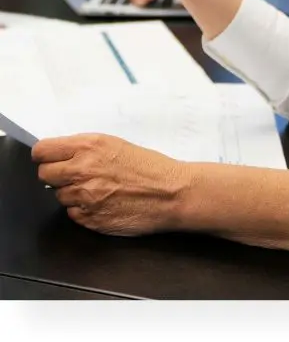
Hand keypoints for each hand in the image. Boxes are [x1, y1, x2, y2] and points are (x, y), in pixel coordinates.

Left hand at [33, 133, 186, 236]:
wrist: (171, 193)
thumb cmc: (150, 166)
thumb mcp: (116, 144)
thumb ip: (84, 148)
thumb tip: (60, 155)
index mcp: (89, 147)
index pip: (42, 151)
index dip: (46, 155)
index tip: (51, 158)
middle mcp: (81, 171)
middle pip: (44, 174)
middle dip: (56, 174)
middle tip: (75, 174)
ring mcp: (83, 198)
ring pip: (58, 195)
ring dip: (72, 192)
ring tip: (97, 188)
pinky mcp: (88, 220)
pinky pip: (72, 214)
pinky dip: (83, 209)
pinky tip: (103, 202)